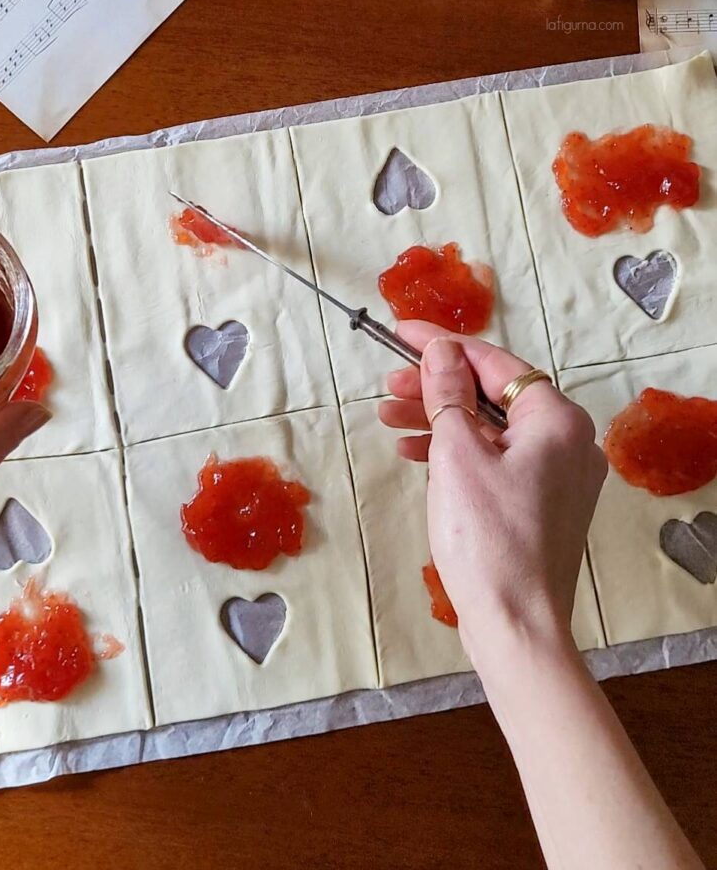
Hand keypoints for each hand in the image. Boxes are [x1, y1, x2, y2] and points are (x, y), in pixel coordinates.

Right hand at [379, 320, 606, 667]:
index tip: (402, 332)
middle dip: (438, 386)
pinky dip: (458, 452)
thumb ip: (448, 394)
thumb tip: (442, 351)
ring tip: (390, 416)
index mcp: (558, 420)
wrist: (515, 624)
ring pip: (491, 428)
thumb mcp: (457, 455)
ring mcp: (558, 475)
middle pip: (493, 394)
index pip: (495, 362)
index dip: (444, 344)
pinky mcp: (541, 503)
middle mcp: (568, 441)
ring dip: (441, 418)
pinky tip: (416, 452)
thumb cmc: (488, 539)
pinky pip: (497, 459)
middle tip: (390, 383)